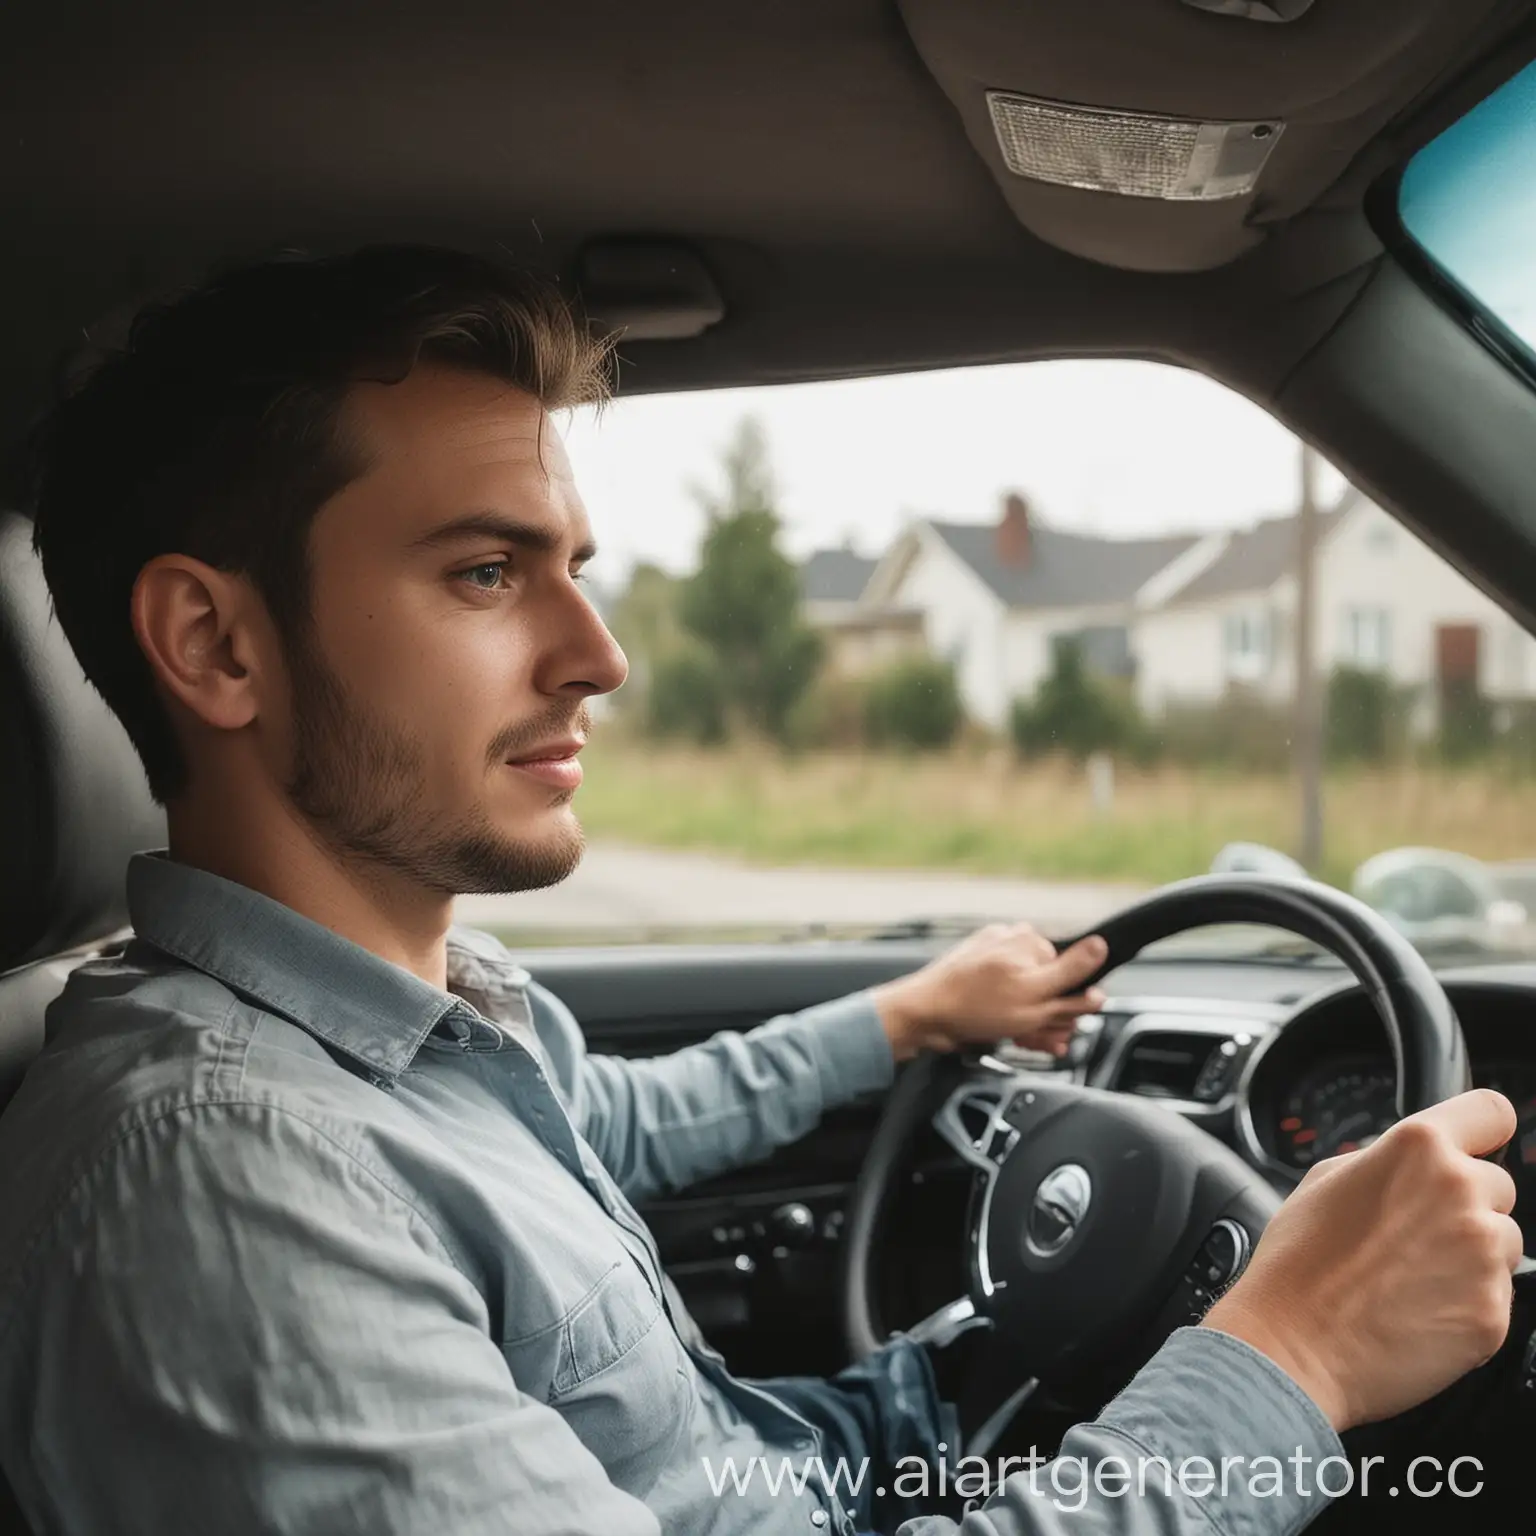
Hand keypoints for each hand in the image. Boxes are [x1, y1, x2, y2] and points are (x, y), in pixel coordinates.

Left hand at [871, 922, 1108, 1060]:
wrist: (922, 1015)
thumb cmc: (974, 1006)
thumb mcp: (1034, 996)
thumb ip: (1071, 975)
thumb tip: (1103, 947)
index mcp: (1030, 941)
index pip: (1071, 974)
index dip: (1069, 1005)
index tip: (1061, 1026)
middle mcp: (1012, 944)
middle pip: (1049, 986)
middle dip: (1049, 1017)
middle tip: (1038, 1037)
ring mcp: (992, 959)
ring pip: (1028, 995)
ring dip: (1031, 1022)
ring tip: (1021, 1038)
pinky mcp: (976, 975)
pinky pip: (1006, 996)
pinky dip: (1010, 1016)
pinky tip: (1007, 1033)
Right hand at [1204, 1088, 1521, 1431]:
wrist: (1292, 1346)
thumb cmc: (1298, 1264)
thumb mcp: (1325, 1179)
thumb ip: (1383, 1161)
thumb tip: (1410, 1167)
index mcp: (1417, 1148)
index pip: (1491, 1112)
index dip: (1483, 1131)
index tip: (1477, 1145)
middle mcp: (1459, 1192)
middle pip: (1498, 1185)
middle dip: (1466, 1205)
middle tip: (1415, 1235)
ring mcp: (1483, 1254)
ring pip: (1503, 1243)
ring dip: (1471, 1256)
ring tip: (1412, 1277)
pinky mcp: (1494, 1312)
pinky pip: (1496, 1296)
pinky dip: (1466, 1303)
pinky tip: (1419, 1310)